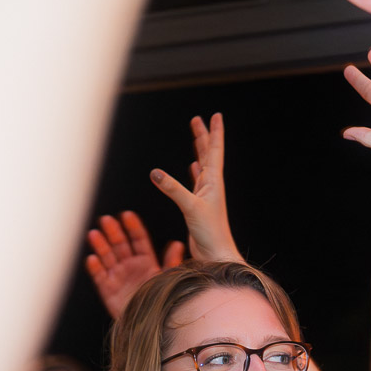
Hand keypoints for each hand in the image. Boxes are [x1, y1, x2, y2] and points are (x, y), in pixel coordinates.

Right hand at [84, 212, 183, 319]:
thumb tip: (178, 244)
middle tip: (107, 219)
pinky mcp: (108, 291)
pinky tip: (92, 258)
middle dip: (113, 232)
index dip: (133, 228)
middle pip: (120, 245)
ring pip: (107, 257)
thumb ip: (172, 262)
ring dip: (100, 245)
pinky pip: (100, 277)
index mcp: (146, 262)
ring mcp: (118, 277)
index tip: (127, 215)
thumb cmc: (162, 302)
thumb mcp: (168, 280)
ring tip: (94, 234)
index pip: (138, 240)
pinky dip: (95, 268)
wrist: (153, 326)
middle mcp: (130, 267)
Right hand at [149, 113, 243, 262]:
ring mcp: (206, 195)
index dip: (215, 132)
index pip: (215, 150)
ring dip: (199, 151)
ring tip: (196, 137)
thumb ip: (173, 190)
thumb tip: (155, 173)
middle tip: (198, 119)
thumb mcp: (190, 208)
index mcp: (213, 182)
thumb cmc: (210, 233)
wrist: (216, 254)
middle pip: (208, 154)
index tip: (216, 116)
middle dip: (203, 136)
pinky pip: (195, 183)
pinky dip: (194, 172)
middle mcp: (211, 186)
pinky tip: (193, 168)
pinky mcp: (199, 206)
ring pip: (202, 166)